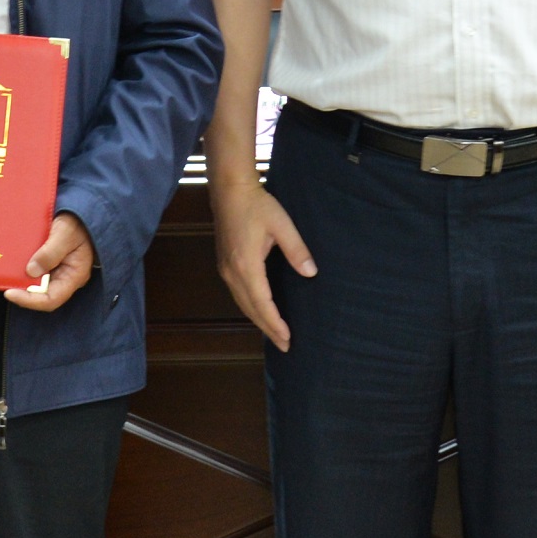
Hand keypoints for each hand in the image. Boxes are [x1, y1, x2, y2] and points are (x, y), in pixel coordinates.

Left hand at [6, 212, 96, 310]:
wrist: (80, 210)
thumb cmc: (78, 221)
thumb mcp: (65, 233)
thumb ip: (50, 253)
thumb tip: (31, 271)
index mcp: (74, 275)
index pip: (52, 299)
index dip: (30, 301)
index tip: (10, 293)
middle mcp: (65, 277)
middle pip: (41, 295)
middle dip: (22, 291)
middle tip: (4, 282)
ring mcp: (57, 271)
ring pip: (37, 284)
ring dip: (21, 280)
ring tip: (6, 273)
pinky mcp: (50, 263)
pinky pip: (36, 272)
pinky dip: (23, 270)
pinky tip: (13, 263)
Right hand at [212, 179, 315, 350]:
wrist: (230, 191)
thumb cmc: (257, 205)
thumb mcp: (282, 225)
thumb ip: (297, 250)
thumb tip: (311, 272)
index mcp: (246, 265)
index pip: (262, 303)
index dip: (275, 323)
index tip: (287, 338)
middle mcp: (232, 272)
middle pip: (251, 309)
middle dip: (268, 329)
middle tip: (285, 346)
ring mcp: (226, 269)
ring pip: (242, 304)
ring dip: (258, 320)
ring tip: (274, 334)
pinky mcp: (225, 264)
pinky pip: (238, 294)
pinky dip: (251, 308)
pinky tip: (260, 311)